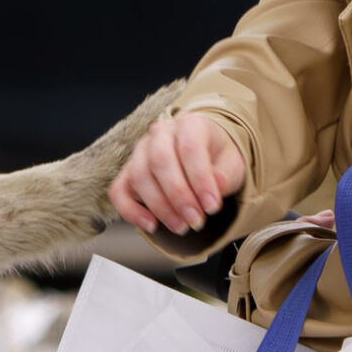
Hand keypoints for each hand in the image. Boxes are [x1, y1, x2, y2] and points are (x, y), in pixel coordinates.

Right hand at [110, 113, 245, 234]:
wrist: (205, 152)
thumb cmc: (217, 157)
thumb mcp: (232, 163)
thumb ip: (225, 175)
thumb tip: (216, 188)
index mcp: (190, 124)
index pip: (190, 148)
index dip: (200, 180)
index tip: (212, 206)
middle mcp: (161, 133)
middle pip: (161, 161)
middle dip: (179, 196)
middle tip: (195, 220)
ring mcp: (141, 151)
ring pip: (140, 176)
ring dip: (160, 207)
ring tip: (181, 226)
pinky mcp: (129, 171)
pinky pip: (119, 190)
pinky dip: (131, 211)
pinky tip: (150, 225)